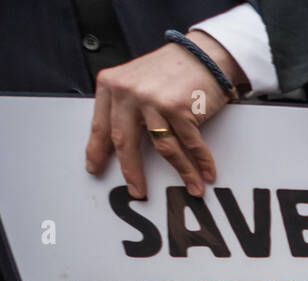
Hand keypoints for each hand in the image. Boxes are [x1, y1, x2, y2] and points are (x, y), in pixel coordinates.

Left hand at [85, 30, 245, 198]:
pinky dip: (200, 162)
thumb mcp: (136, 82)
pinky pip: (190, 144)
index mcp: (111, 86)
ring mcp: (153, 100)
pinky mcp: (178, 108)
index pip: (101, 126)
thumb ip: (124, 105)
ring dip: (182, 172)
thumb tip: (122, 143)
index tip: (95, 170)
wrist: (201, 55)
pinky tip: (206, 174)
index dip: (97, 151)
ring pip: (162, 148)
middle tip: (137, 191)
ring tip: (192, 188)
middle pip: (125, 142)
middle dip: (132, 172)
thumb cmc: (170, 71)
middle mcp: (128, 92)